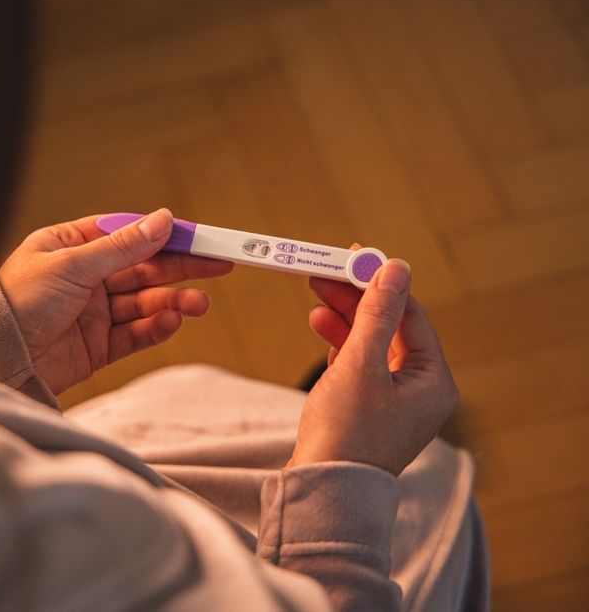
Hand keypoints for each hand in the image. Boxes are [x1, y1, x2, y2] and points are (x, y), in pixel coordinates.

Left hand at [0, 209, 232, 393]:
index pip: (127, 234)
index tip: (200, 235)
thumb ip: (122, 247)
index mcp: (71, 247)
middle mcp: (83, 278)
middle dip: (181, 267)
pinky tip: (173, 321)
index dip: (164, 235)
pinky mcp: (96, 347)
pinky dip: (156, 328)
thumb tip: (163, 219)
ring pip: (143, 303)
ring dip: (173, 302)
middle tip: (221, 264)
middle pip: (143, 268)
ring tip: (199, 304)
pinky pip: (134, 334)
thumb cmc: (18, 302)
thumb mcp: (72, 265)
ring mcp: (91, 313)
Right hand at [288, 256, 458, 475]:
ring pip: (372, 343)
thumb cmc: (345, 433)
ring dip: (344, 318)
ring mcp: (396, 401)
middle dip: (356, 299)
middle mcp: (421, 390)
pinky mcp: (370, 409)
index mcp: (433, 381)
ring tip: (314, 297)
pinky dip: (340, 343)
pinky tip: (320, 325)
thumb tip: (396, 267)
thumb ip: (377, 313)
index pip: (411, 315)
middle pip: (390, 327)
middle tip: (324, 272)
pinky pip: (360, 363)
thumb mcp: (360, 364)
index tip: (352, 257)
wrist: (322, 490)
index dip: (380, 283)